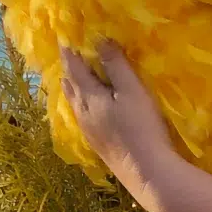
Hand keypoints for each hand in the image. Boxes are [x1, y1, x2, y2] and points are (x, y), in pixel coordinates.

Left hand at [58, 44, 181, 195]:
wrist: (147, 173)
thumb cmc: (141, 127)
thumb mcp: (131, 90)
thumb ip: (115, 64)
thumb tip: (100, 40)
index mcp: (88, 97)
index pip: (73, 69)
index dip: (69, 52)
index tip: (64, 38)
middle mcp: (82, 114)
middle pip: (70, 87)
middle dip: (69, 70)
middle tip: (68, 56)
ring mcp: (88, 132)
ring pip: (75, 104)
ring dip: (74, 89)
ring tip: (73, 79)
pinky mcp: (97, 145)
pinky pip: (82, 117)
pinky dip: (81, 104)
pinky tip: (88, 108)